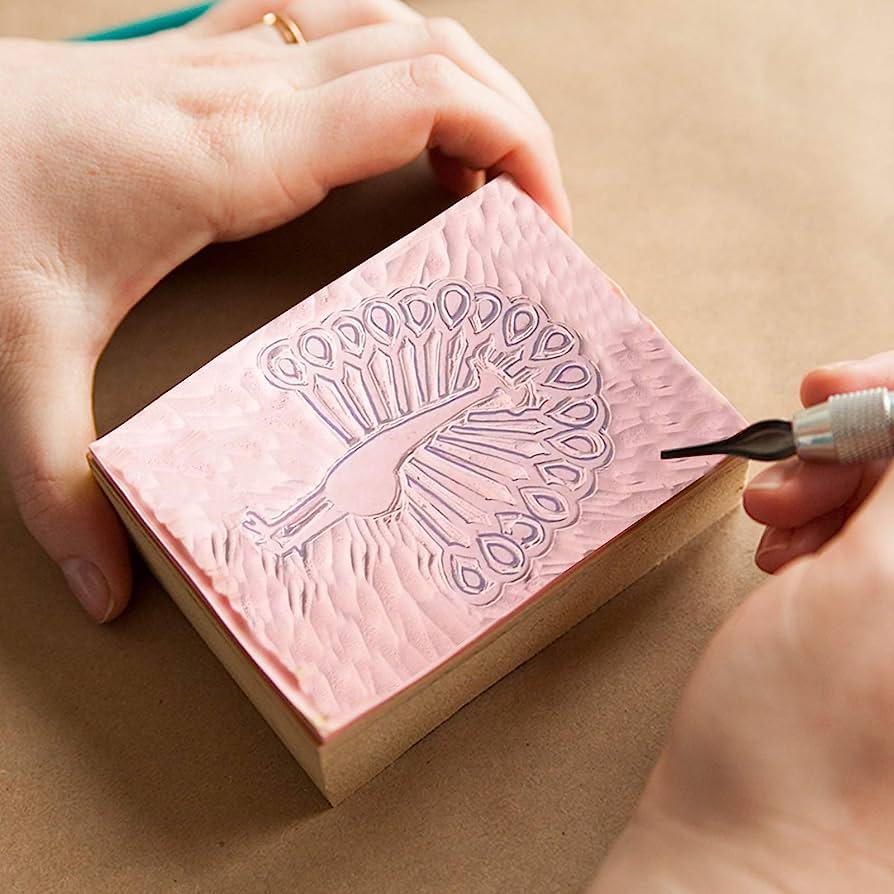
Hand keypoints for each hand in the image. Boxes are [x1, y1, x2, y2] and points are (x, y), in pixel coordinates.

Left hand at [0, 0, 569, 621]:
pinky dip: (394, 64)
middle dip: (514, 125)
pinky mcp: (204, 62)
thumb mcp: (11, 357)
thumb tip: (105, 591)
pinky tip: (386, 121)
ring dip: (460, 83)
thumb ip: (57, 484)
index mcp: (236, 154)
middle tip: (531, 214)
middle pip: (435, 52)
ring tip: (477, 170)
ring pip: (393, 23)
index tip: (544, 223)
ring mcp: (225, 61)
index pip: (424, 97)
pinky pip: (337, 30)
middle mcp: (246, 88)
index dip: (515, 144)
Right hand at [592, 353, 893, 891]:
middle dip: (858, 443)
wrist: (750, 840)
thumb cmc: (806, 736)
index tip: (835, 393)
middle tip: (791, 460)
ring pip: (892, 497)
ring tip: (773, 521)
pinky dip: (816, 523)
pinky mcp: (885, 623)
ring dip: (827, 484)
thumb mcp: (878, 583)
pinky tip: (781, 551)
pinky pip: (864, 536)